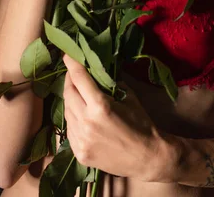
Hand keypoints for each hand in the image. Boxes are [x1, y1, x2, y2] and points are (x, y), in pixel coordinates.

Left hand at [62, 54, 175, 182]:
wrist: (147, 158)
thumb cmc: (141, 124)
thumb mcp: (129, 97)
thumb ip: (111, 83)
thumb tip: (98, 69)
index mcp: (100, 106)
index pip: (80, 78)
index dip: (72, 64)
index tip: (67, 54)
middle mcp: (86, 123)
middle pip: (68, 93)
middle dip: (69, 80)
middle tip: (74, 72)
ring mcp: (80, 140)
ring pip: (66, 111)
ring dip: (71, 99)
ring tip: (78, 92)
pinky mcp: (79, 153)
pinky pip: (69, 129)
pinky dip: (73, 117)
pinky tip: (80, 114)